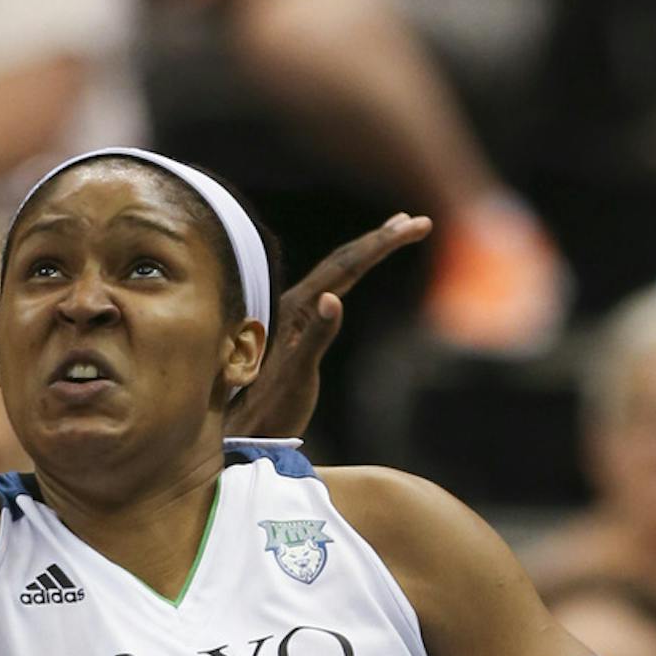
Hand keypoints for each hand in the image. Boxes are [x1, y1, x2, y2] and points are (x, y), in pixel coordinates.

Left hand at [228, 215, 430, 440]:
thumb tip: (334, 298)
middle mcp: (294, 305)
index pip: (347, 266)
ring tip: (393, 232)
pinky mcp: (295, 331)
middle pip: (343, 261)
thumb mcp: (295, 378)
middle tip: (417, 222)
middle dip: (380, 239)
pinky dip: (351, 274)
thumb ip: (315, 338)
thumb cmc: (267, 412)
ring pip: (336, 272)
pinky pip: (330, 289)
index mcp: (296, 309)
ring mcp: (294, 316)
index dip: (382, 243)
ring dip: (366, 251)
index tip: (417, 224)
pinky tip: (352, 276)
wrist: (238, 433)